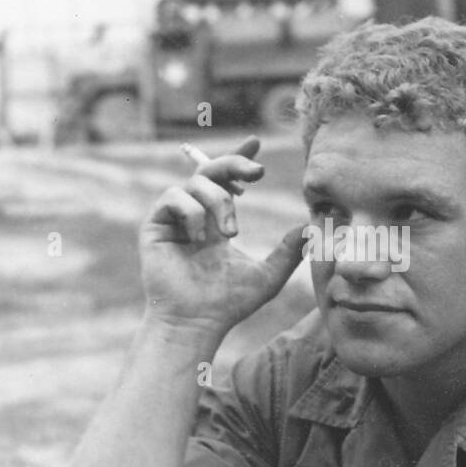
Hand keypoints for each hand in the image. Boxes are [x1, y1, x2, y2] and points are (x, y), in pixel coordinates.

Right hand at [140, 136, 304, 333]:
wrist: (196, 322)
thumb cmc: (228, 304)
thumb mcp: (268, 277)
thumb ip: (289, 253)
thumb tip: (311, 229)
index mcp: (216, 221)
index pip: (228, 180)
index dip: (239, 159)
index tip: (256, 143)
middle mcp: (194, 215)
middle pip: (211, 170)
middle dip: (235, 163)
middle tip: (258, 172)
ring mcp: (173, 219)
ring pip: (197, 182)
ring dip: (219, 201)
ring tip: (231, 232)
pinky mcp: (154, 225)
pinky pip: (173, 197)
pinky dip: (192, 212)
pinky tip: (200, 238)